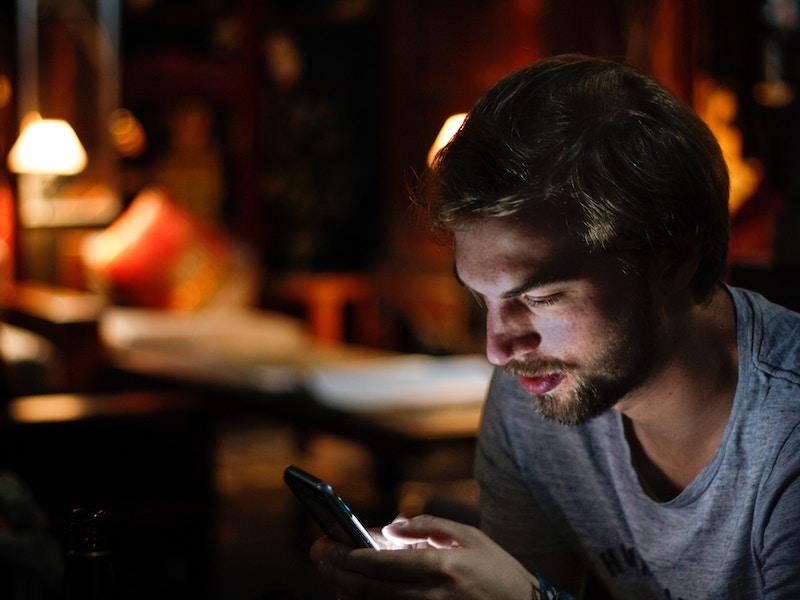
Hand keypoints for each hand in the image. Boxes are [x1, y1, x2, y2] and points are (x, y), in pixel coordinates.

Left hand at [310, 514, 536, 599]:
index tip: (328, 546)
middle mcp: (431, 595)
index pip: (382, 562)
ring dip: (348, 591)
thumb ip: (428, 528)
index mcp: (441, 565)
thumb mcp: (469, 536)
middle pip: (370, 587)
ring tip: (333, 576)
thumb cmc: (497, 570)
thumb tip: (391, 529)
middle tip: (319, 558)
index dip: (349, 555)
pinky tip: (356, 594)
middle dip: (338, 572)